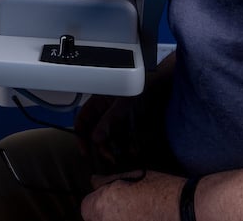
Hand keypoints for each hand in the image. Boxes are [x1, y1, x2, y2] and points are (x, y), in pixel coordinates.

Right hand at [75, 52, 174, 170]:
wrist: (162, 84)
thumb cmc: (139, 86)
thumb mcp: (122, 103)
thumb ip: (108, 121)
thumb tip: (95, 139)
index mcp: (98, 103)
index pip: (83, 121)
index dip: (81, 136)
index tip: (85, 152)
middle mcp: (107, 112)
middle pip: (98, 133)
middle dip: (103, 147)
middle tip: (110, 158)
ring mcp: (119, 119)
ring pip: (113, 138)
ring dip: (117, 149)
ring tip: (125, 155)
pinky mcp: (131, 125)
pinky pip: (126, 138)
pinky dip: (129, 145)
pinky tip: (134, 151)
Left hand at [82, 170, 184, 220]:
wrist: (187, 209)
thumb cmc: (162, 190)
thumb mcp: (133, 176)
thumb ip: (109, 181)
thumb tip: (94, 180)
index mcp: (103, 204)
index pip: (86, 207)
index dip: (97, 202)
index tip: (109, 200)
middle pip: (95, 219)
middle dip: (105, 215)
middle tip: (124, 208)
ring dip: (116, 219)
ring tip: (136, 214)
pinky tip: (143, 218)